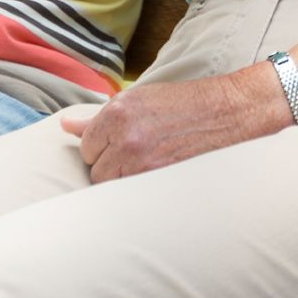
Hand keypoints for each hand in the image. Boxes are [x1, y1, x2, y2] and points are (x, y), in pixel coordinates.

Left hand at [59, 68, 287, 181]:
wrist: (231, 113)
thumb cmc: (186, 104)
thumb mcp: (140, 99)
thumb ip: (100, 117)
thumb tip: (65, 125)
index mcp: (118, 113)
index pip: (85, 146)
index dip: (102, 146)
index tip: (121, 143)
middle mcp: (126, 139)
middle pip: (95, 171)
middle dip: (110, 165)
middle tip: (138, 155)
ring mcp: (143, 164)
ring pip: (112, 188)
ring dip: (124, 181)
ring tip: (149, 166)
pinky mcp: (159, 182)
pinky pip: (132, 198)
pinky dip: (140, 192)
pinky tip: (156, 178)